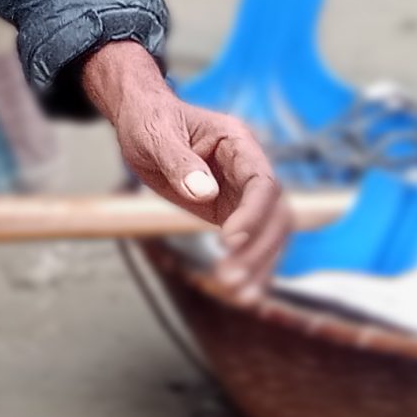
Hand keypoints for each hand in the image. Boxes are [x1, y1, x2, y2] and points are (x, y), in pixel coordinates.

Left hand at [80, 40, 287, 299]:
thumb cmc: (149, 120)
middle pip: (274, 213)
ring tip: (239, 296)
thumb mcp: (155, 136)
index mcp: (237, 142)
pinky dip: (252, 267)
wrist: (141, 121)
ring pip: (270, 233)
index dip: (253, 214)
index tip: (229, 241)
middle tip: (228, 278)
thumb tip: (205, 192)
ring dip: (259, 265)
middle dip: (257, 249)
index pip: (262, 182)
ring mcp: (242, 192)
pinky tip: (245, 295)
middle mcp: (248, 168)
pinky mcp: (230, 211)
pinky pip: (251, 242)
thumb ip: (178, 162)